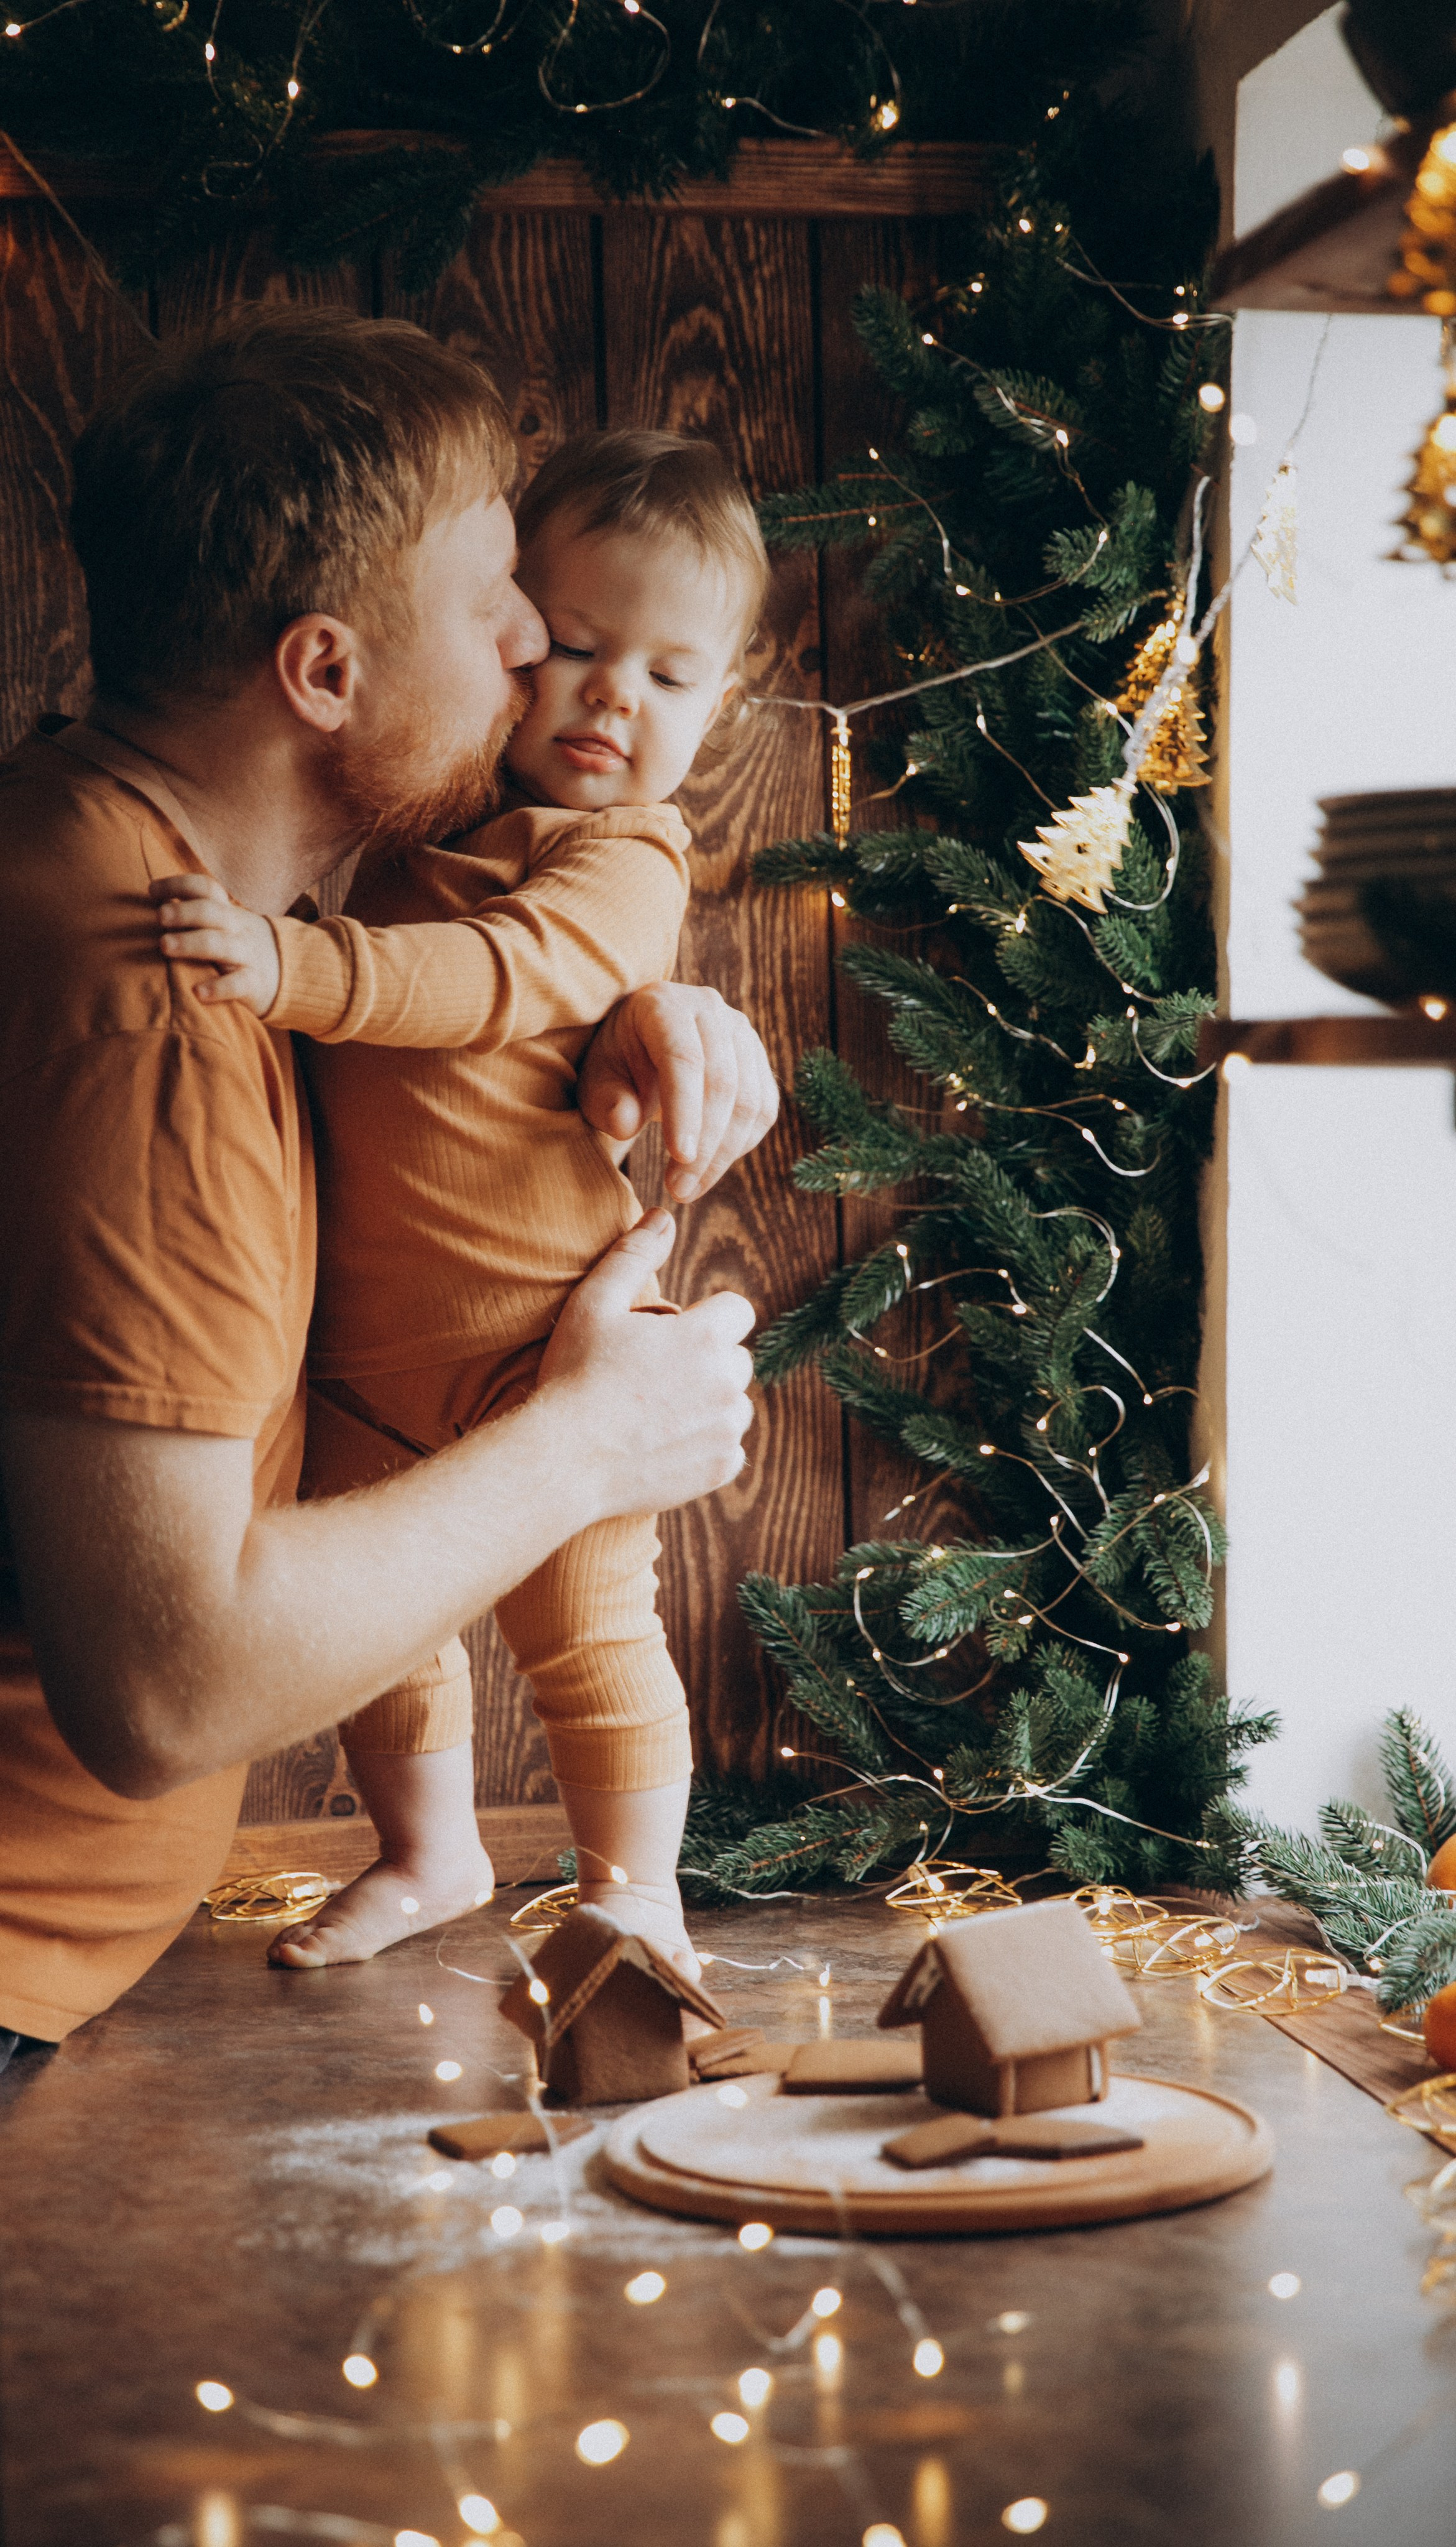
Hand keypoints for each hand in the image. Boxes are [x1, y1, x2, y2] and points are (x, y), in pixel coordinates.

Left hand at [150, 873, 281, 1016]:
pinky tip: (197, 993)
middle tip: (160, 917)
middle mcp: (237, 929)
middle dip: (184, 911)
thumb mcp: (224, 923)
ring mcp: (247, 955)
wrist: (290, 974)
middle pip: (211, 912)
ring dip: (191, 943)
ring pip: (220, 945)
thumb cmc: (239, 946)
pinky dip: (218, 988)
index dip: (178, 884)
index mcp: (227, 911)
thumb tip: (151, 901)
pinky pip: (238, 983)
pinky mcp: (254, 984)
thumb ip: (197, 911)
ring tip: (164, 946)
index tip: (151, 890)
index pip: (205, 888)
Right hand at [538, 1208, 754, 1515]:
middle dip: (706, 1362)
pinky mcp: (720, 1467)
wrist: (563, 1460)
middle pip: (736, 1358)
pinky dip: (704, 1444)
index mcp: (706, 1335)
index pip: (738, 1310)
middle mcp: (729, 1381)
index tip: (672, 1335)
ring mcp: (727, 1428)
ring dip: (708, 1403)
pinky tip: (662, 1443)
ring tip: (656, 1411)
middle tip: (653, 1376)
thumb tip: (663, 1217)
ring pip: (734, 1403)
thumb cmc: (574, 1376)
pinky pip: (728, 1447)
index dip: (706, 1318)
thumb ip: (634, 1253)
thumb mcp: (594, 1303)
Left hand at [577, 982, 778, 1202]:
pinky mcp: (758, 1061)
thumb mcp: (596, 1084)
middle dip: (705, 1144)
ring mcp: (740, 1033)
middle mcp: (709, 1010)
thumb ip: (606, 1102)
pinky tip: (709, 1168)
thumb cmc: (614, 1067)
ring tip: (688, 1188)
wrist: (640, 1049)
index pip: (683, 1058)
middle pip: (722, 1082)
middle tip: (679, 1190)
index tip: (679, 1157)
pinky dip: (740, 1146)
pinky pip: (762, 1110)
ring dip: (724, 1154)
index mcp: (663, 1005)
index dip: (684, 1110)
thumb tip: (625, 1123)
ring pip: (749, 1101)